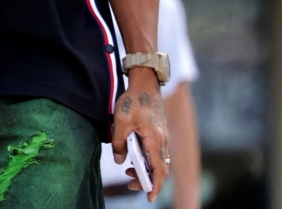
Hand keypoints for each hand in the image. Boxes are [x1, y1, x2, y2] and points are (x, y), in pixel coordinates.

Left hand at [112, 68, 169, 201]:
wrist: (145, 83)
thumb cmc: (133, 100)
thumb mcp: (121, 121)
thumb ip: (119, 142)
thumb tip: (118, 160)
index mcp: (155, 140)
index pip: (158, 170)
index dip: (154, 185)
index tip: (149, 197)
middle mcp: (162, 141)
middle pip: (160, 169)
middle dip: (147, 180)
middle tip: (130, 183)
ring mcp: (162, 137)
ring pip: (158, 161)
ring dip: (146, 170)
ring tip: (128, 172)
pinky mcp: (159, 133)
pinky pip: (156, 153)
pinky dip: (148, 160)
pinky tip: (133, 157)